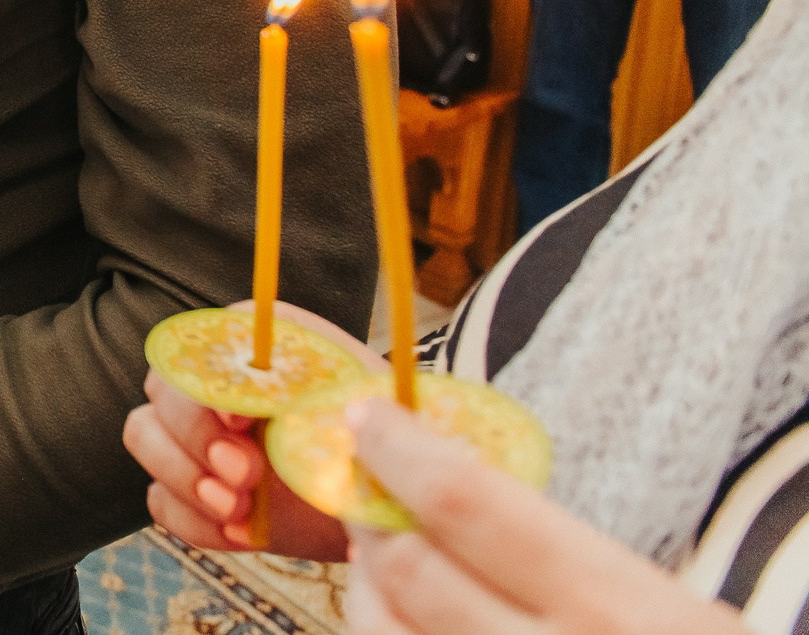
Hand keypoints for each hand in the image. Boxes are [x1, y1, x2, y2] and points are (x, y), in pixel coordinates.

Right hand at [122, 301, 378, 561]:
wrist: (386, 496)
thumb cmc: (375, 436)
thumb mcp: (354, 399)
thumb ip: (305, 381)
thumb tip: (250, 396)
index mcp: (250, 344)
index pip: (199, 347)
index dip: (207, 386)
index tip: (243, 422)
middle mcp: (212, 381)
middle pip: (161, 390)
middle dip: (194, 436)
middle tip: (245, 474)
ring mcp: (196, 436)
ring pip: (143, 435)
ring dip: (183, 475)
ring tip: (238, 509)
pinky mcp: (194, 488)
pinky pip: (160, 499)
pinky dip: (192, 519)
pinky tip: (237, 533)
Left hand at [343, 398, 742, 633]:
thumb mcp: (669, 608)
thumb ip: (561, 556)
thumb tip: (446, 489)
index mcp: (616, 611)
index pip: (467, 506)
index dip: (401, 452)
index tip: (367, 419)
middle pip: (410, 570)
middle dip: (371, 516)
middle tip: (362, 483)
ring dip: (367, 586)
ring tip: (378, 555)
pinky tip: (402, 622)